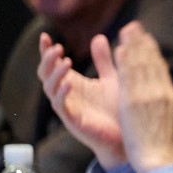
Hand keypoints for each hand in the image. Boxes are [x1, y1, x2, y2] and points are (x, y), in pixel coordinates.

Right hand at [37, 33, 128, 168]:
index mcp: (73, 83)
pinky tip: (70, 82)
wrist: (127, 137)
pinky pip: (60, 106)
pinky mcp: (72, 120)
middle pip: (45, 74)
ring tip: (66, 61)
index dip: (47, 51)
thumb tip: (98, 37)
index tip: (45, 36)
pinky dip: (62, 93)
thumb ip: (103, 60)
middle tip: (57, 47)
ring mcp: (67, 108)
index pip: (53, 64)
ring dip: (56, 74)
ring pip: (49, 88)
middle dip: (47, 60)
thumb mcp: (112, 79)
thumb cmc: (117, 109)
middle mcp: (66, 94)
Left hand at [111, 23, 172, 172]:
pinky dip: (124, 61)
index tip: (146, 41)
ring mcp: (146, 96)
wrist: (157, 161)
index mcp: (171, 97)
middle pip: (150, 62)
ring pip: (139, 64)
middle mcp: (160, 93)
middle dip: (142, 43)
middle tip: (134, 27)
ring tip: (126, 31)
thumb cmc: (167, 149)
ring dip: (132, 46)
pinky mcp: (132, 101)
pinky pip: (127, 76)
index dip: (152, 53)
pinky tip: (118, 49)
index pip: (160, 69)